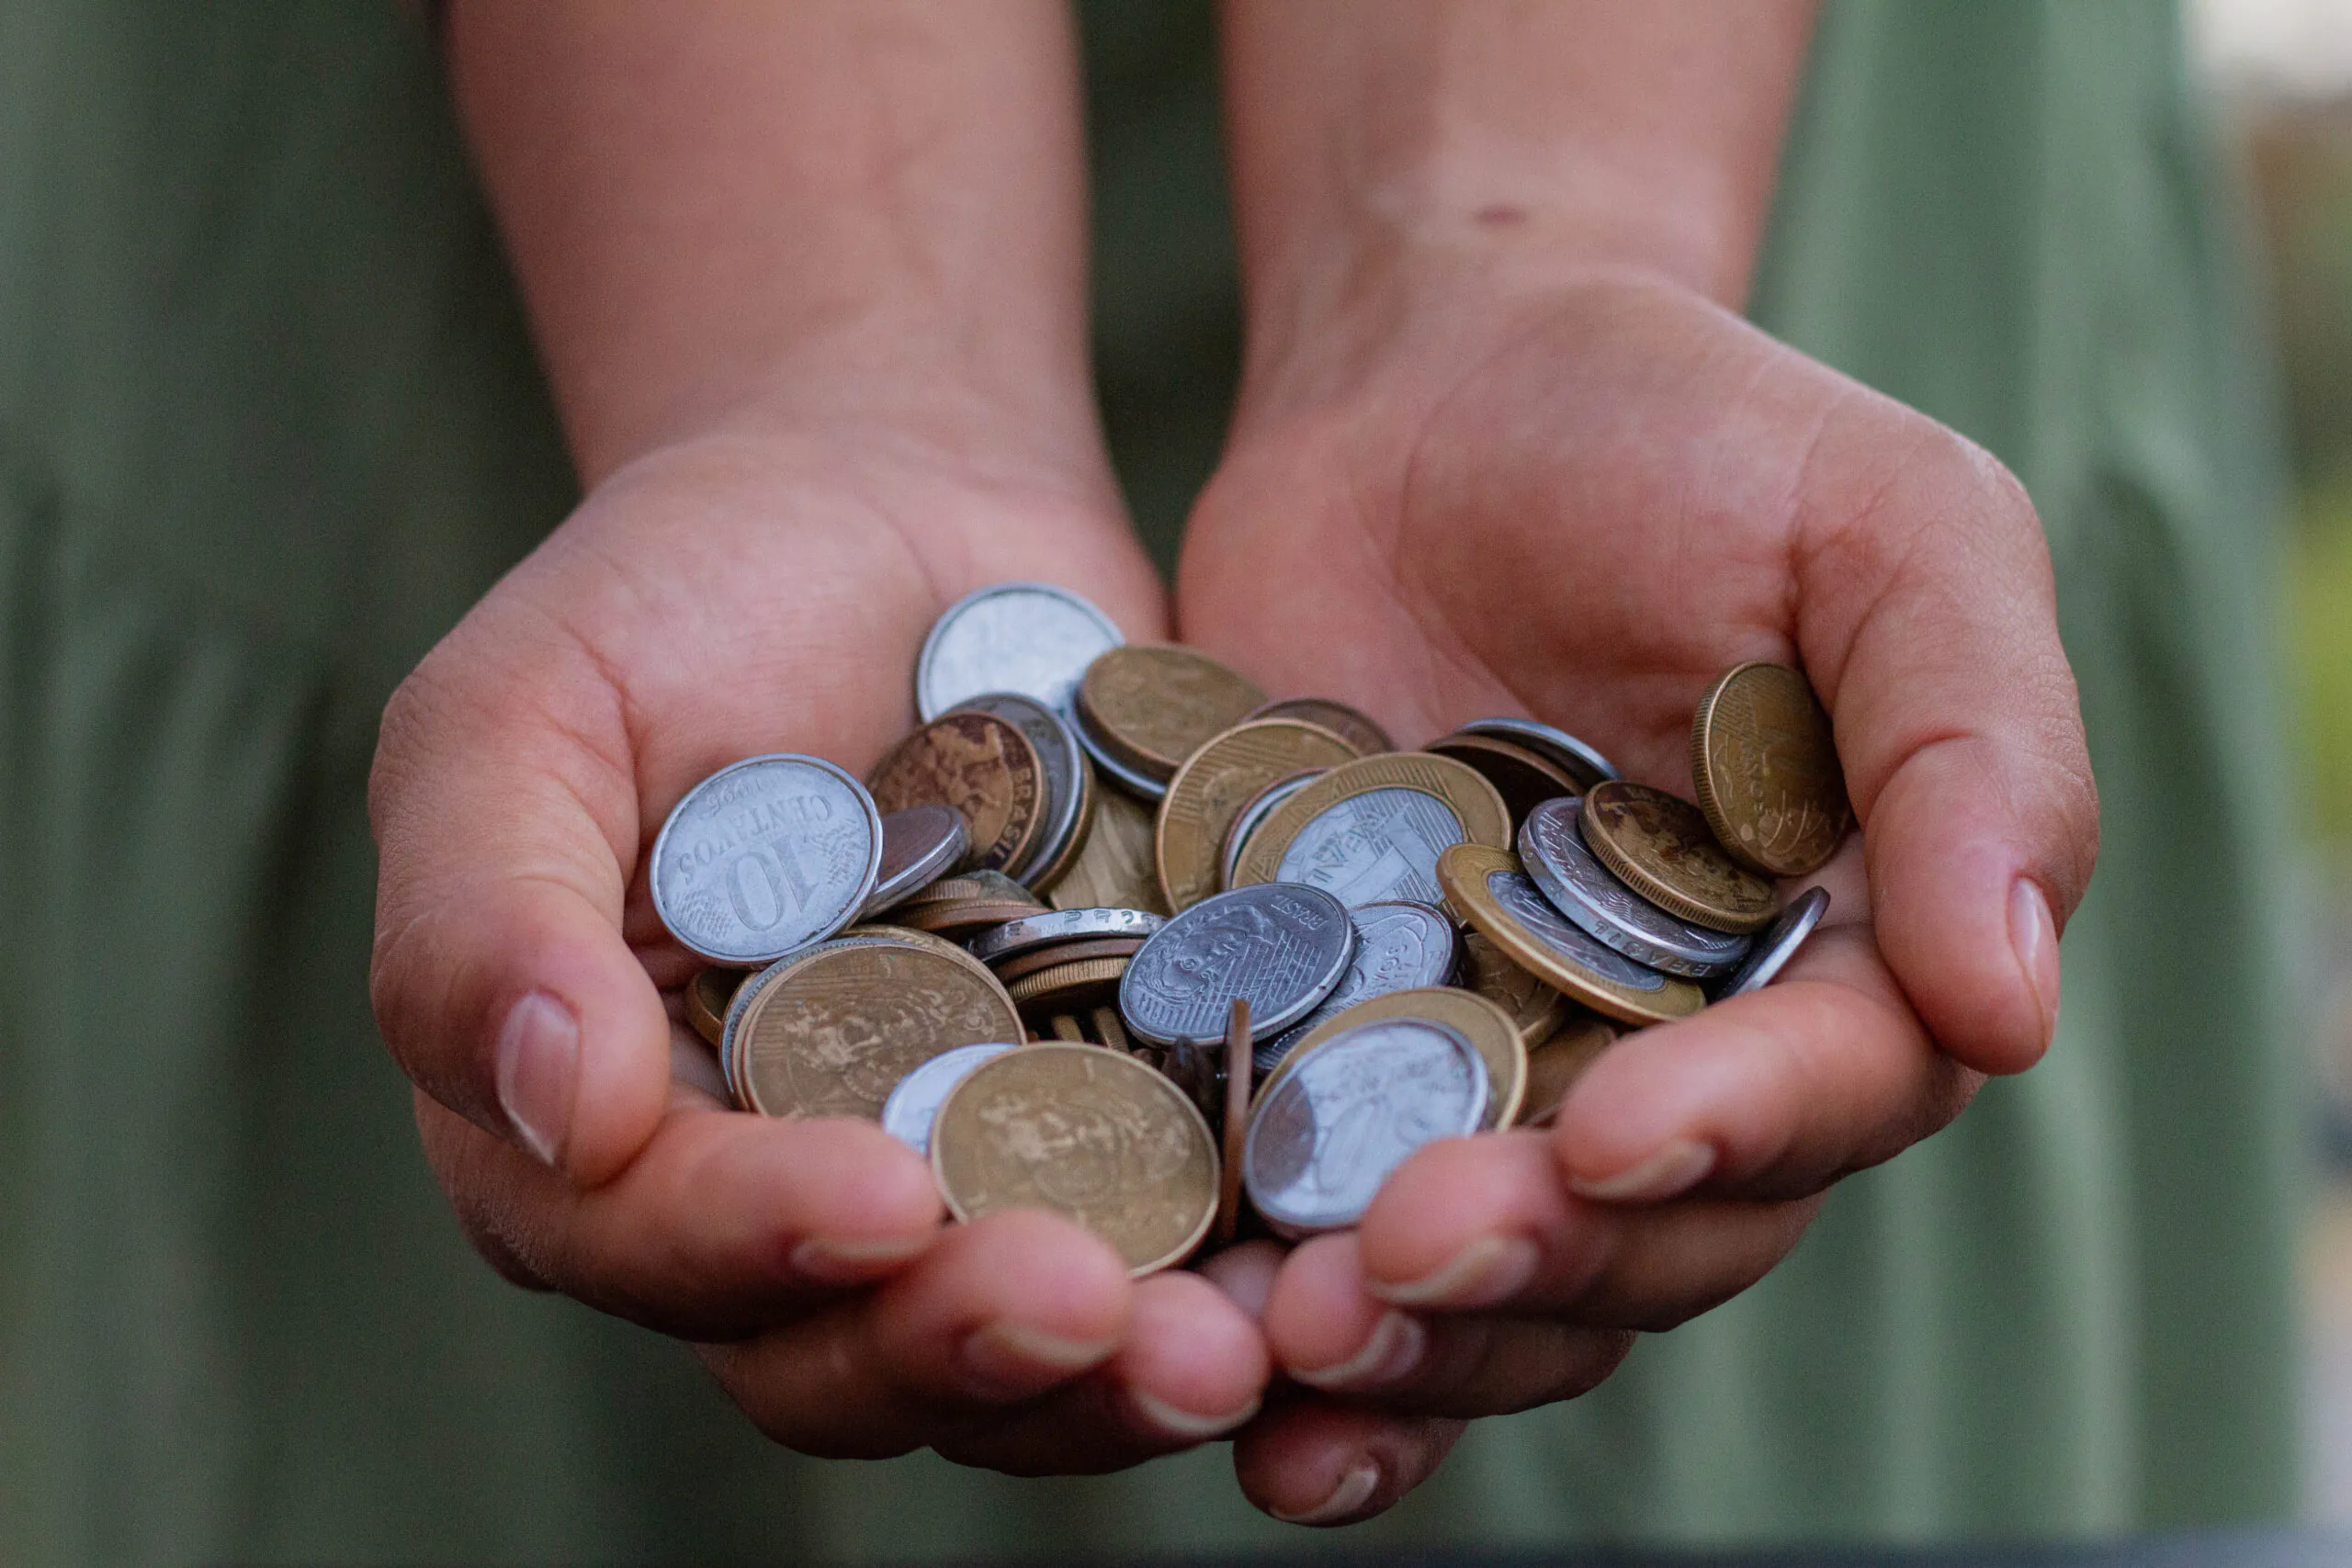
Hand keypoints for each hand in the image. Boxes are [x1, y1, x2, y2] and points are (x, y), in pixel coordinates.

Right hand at [369, 411, 1269, 1472]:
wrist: (888, 506)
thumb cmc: (667, 601)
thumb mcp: (516, 716)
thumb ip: (488, 915)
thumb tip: (563, 1120)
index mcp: (601, 1137)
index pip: (652, 1244)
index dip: (754, 1243)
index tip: (880, 1194)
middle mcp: (779, 1196)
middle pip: (844, 1351)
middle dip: (961, 1346)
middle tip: (1089, 1310)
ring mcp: (965, 1175)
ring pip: (1024, 1344)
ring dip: (1122, 1372)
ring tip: (1234, 1344)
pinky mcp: (1123, 1124)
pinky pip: (1185, 1237)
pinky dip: (1249, 1270)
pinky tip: (1327, 1260)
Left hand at [1176, 271, 2096, 1520]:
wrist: (1423, 390)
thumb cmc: (1682, 432)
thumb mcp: (1884, 522)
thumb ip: (1972, 739)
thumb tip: (2010, 1003)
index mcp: (1839, 950)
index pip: (1827, 1094)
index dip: (1737, 1134)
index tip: (1618, 1137)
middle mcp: (1678, 1048)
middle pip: (1650, 1236)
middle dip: (1541, 1263)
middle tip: (1404, 1252)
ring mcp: (1492, 1066)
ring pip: (1487, 1272)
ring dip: (1403, 1338)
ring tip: (1287, 1335)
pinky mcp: (1327, 1050)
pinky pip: (1317, 1215)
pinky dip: (1275, 1303)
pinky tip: (1210, 1358)